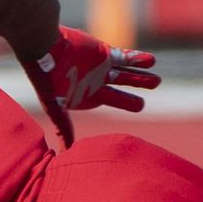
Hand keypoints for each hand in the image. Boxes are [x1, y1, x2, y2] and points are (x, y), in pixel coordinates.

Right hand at [21, 27, 158, 145]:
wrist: (45, 48)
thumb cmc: (46, 79)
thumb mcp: (54, 107)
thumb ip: (63, 127)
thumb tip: (64, 153)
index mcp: (86, 96)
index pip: (109, 103)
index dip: (122, 106)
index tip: (136, 110)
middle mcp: (95, 82)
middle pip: (120, 91)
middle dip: (133, 96)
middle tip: (143, 104)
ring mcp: (100, 66)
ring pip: (126, 74)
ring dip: (141, 77)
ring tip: (157, 81)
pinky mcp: (103, 52)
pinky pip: (126, 57)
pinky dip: (139, 59)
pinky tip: (152, 61)